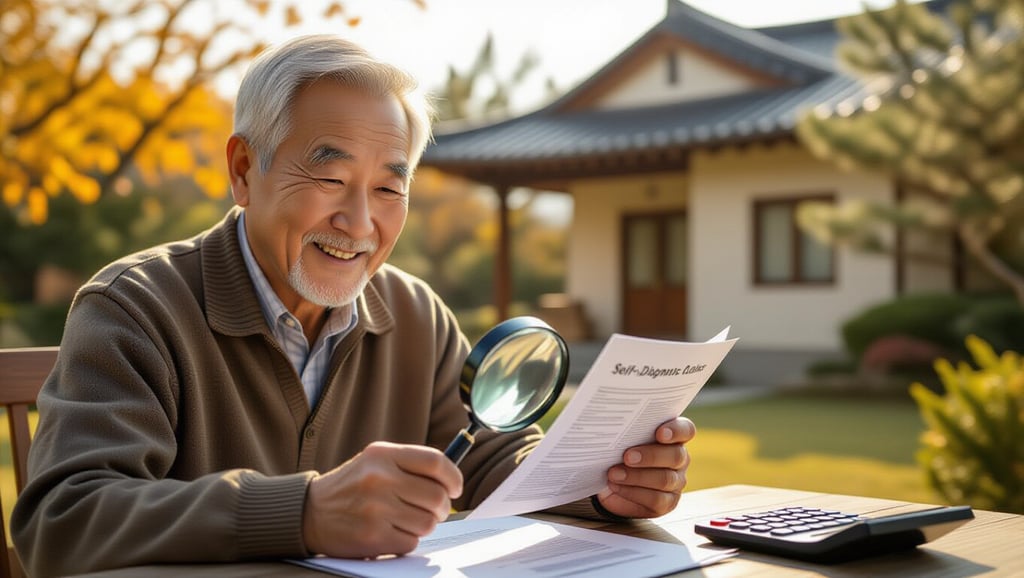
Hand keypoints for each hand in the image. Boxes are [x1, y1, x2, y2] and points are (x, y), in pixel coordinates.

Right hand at [302, 441, 462, 557]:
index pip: (435, 461)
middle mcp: (379, 479)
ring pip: (428, 522)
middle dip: (442, 507)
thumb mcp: (376, 461)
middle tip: (434, 509)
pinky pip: (412, 542)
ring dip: (425, 524)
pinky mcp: (372, 538)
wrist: (310, 513)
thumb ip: (410, 464)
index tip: (456, 487)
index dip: (453, 477)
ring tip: (408, 520)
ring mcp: (375, 510)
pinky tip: (392, 531)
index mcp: (382, 455)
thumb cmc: (352, 486)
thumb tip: (451, 480)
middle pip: (437, 496)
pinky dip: (407, 540)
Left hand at [596, 417, 694, 518]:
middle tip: (627, 456)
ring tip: (614, 473)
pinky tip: (616, 486)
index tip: (660, 433)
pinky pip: (656, 499)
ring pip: (665, 479)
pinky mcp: (667, 502)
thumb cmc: (619, 454)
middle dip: (650, 456)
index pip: (685, 430)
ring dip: (637, 476)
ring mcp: (676, 482)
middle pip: (676, 456)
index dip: (676, 430)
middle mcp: (679, 459)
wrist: (611, 483)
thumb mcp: (623, 441)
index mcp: (674, 437)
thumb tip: (613, 426)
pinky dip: (633, 492)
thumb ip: (627, 433)